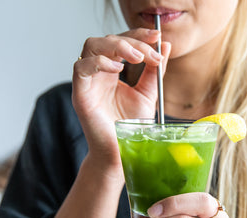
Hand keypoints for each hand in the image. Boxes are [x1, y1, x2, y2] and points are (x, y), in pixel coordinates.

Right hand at [71, 29, 171, 168]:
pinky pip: (81, 68)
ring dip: (116, 46)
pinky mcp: (80, 94)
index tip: (157, 36)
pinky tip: (118, 69)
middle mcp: (98, 73)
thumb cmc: (131, 128)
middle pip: (107, 40)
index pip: (121, 42)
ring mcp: (88, 82)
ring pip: (91, 46)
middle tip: (150, 52)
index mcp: (112, 71)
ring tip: (137, 57)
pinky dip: (100, 62)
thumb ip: (155, 71)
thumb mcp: (149, 94)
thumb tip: (166, 46)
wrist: (122, 153)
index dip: (137, 35)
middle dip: (131, 41)